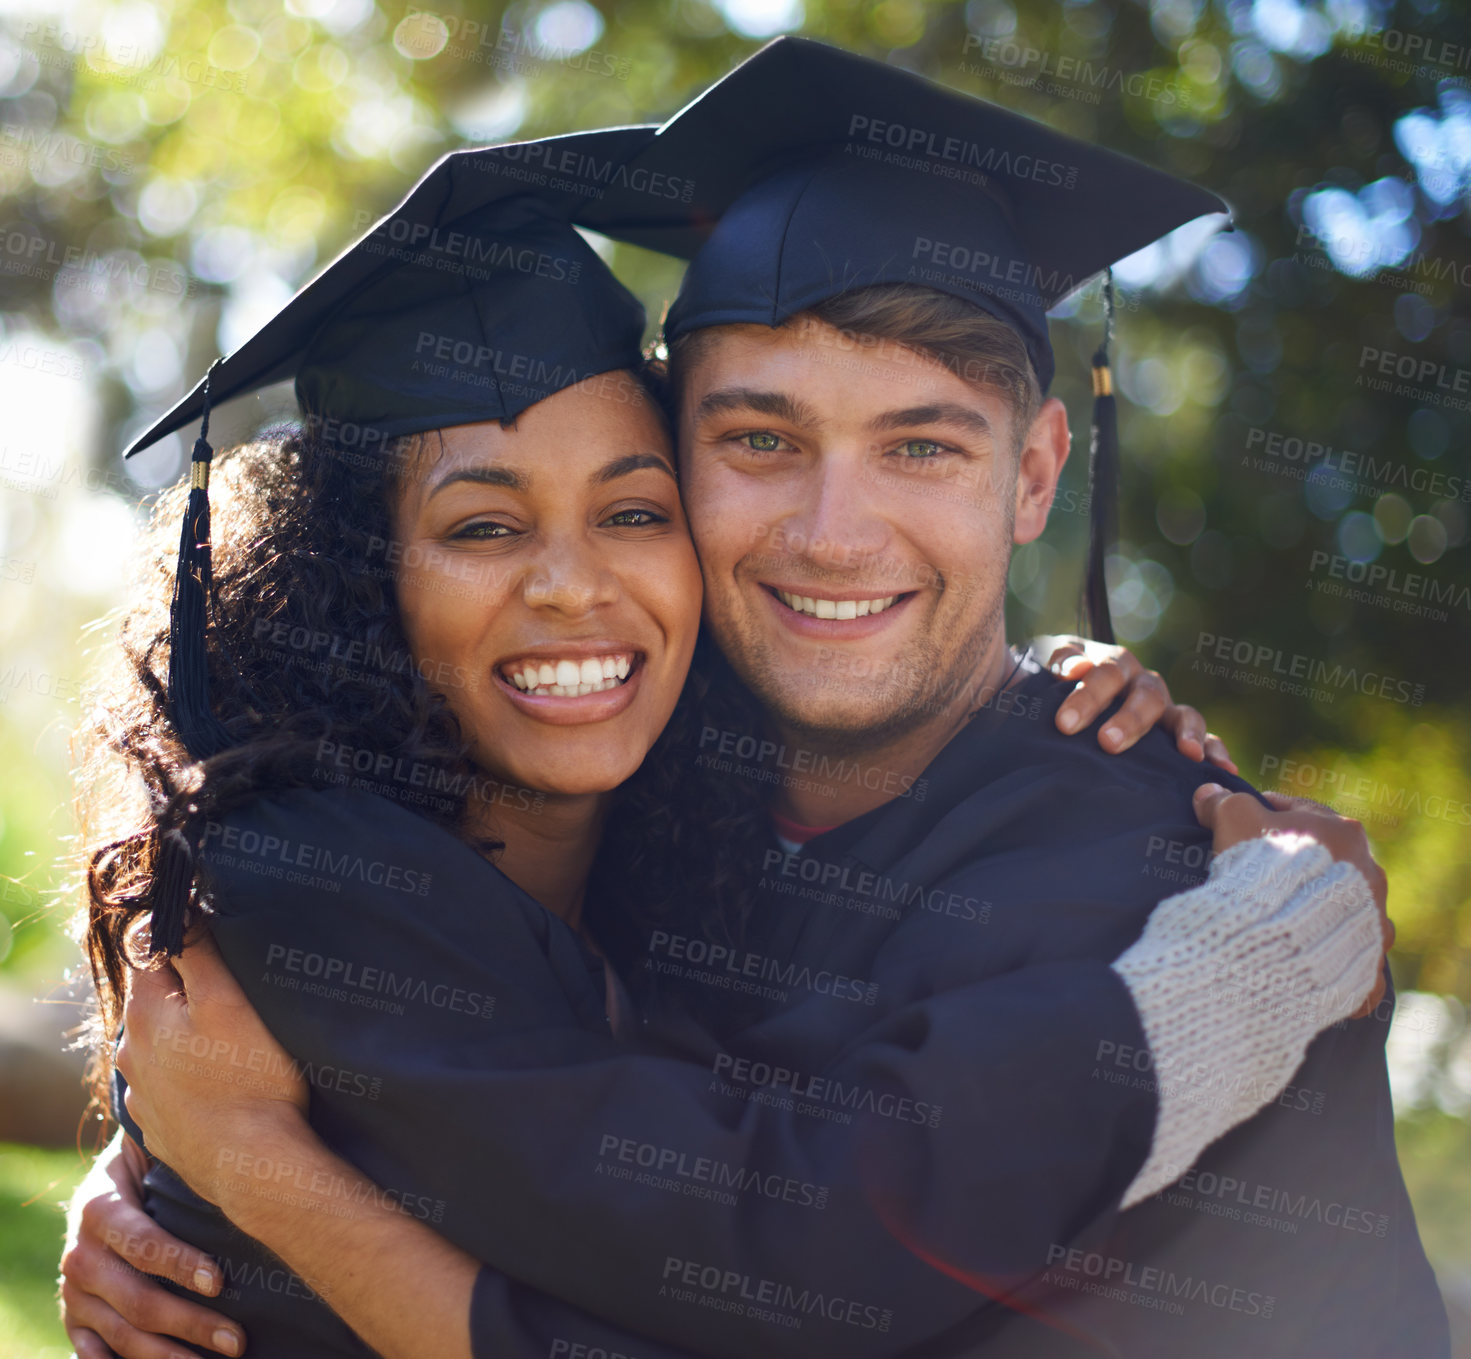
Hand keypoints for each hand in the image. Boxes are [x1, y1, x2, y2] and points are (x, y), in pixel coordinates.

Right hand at [59, 1131, 246, 1358]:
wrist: (103, 1185)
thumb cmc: (151, 1165)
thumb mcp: (159, 1151)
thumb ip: (189, 1161)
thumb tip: (249, 1165)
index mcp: (100, 1209)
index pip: (142, 1243)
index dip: (180, 1263)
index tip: (220, 1281)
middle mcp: (80, 1256)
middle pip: (138, 1301)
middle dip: (191, 1323)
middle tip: (237, 1340)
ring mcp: (74, 1294)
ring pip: (123, 1337)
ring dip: (171, 1356)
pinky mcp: (75, 1321)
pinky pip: (95, 1357)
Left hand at [116, 930, 308, 1208]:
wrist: (254, 1165)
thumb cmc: (250, 1076)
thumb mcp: (229, 998)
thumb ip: (198, 950)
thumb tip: (179, 911)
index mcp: (145, 1013)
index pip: (151, 953)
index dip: (183, 940)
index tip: (220, 942)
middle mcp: (132, 1051)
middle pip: (157, 1000)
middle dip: (189, 990)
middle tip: (237, 992)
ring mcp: (143, 1093)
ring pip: (162, 1045)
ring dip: (189, 1035)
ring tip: (235, 1040)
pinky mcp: (161, 1126)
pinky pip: (171, 1085)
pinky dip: (191, 1075)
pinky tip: (222, 1081)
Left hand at [1038, 636, 1236, 769]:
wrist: (1056, 696)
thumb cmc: (1048, 683)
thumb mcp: (1045, 663)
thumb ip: (1057, 660)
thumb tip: (1074, 668)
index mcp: (1112, 663)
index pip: (1105, 675)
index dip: (1087, 697)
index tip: (1064, 724)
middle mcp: (1143, 683)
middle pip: (1145, 697)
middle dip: (1129, 721)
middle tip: (1107, 743)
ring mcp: (1164, 708)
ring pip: (1182, 715)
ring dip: (1186, 734)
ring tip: (1187, 753)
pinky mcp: (1176, 733)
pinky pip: (1204, 739)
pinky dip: (1216, 752)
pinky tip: (1226, 771)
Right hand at [1194, 784, 1392, 1017]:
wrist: (1277, 938)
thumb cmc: (1260, 871)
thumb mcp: (1234, 820)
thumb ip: (1223, 802)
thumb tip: (1208, 793)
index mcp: (1343, 831)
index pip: (1301, 812)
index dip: (1268, 814)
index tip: (1246, 824)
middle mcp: (1370, 871)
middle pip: (1329, 857)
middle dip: (1301, 863)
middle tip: (1264, 872)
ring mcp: (1376, 916)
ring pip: (1349, 902)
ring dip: (1325, 904)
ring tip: (1289, 914)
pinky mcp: (1371, 957)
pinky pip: (1358, 951)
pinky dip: (1337, 948)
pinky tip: (1314, 951)